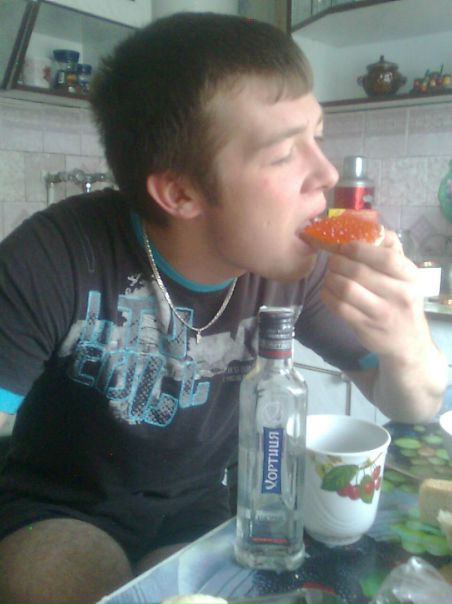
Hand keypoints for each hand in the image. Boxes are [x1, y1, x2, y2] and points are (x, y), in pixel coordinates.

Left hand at [320, 229, 428, 359]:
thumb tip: (365, 224)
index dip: (360, 248)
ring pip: (346, 288)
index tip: (345, 245)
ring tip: (330, 274)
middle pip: (359, 272)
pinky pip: (338, 306)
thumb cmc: (401, 298)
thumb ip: (389, 249)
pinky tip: (329, 290)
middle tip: (332, 259)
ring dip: (331, 277)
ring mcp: (381, 313)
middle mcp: (399, 294)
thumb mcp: (404, 274)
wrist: (407, 340)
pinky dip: (328, 294)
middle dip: (339, 261)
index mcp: (410, 276)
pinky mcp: (365, 327)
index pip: (385, 258)